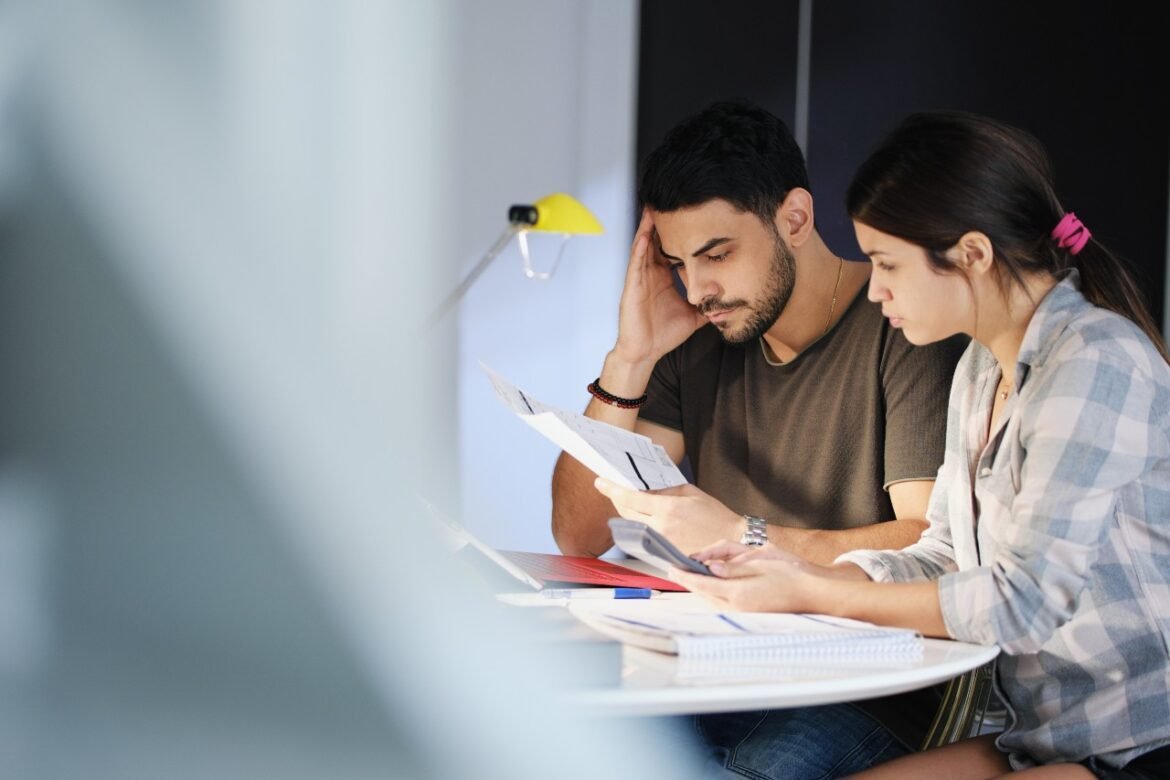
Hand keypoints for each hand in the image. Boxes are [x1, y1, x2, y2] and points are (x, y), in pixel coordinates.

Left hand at [593, 478, 741, 553]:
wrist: (731, 541)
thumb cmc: (714, 515)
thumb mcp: (690, 493)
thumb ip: (665, 490)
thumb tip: (646, 488)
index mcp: (667, 509)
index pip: (630, 498)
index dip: (612, 489)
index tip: (600, 482)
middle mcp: (660, 527)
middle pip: (626, 513)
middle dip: (616, 499)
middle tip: (611, 489)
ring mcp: (661, 542)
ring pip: (632, 526)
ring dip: (627, 513)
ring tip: (627, 501)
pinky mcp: (664, 553)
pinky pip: (643, 537)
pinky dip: (639, 527)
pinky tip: (641, 519)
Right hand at [611, 210, 705, 366]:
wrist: (646, 353)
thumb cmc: (663, 335)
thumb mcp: (694, 316)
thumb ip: (708, 306)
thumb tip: (728, 302)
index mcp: (664, 278)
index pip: (672, 249)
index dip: (679, 232)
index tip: (690, 215)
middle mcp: (651, 274)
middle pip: (657, 241)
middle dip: (662, 222)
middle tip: (670, 200)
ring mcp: (640, 279)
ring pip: (644, 246)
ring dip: (647, 227)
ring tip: (652, 207)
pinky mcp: (632, 287)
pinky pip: (636, 263)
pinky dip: (640, 247)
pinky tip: (645, 234)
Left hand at [671, 547, 826, 612]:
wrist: (816, 593)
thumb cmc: (792, 574)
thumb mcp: (761, 561)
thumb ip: (732, 566)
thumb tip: (709, 567)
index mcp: (738, 593)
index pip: (702, 583)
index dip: (685, 575)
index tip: (671, 568)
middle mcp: (737, 607)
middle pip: (703, 594)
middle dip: (689, 582)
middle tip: (677, 570)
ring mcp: (744, 614)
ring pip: (712, 600)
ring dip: (702, 588)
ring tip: (692, 575)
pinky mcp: (750, 615)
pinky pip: (724, 605)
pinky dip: (715, 594)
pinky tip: (714, 586)